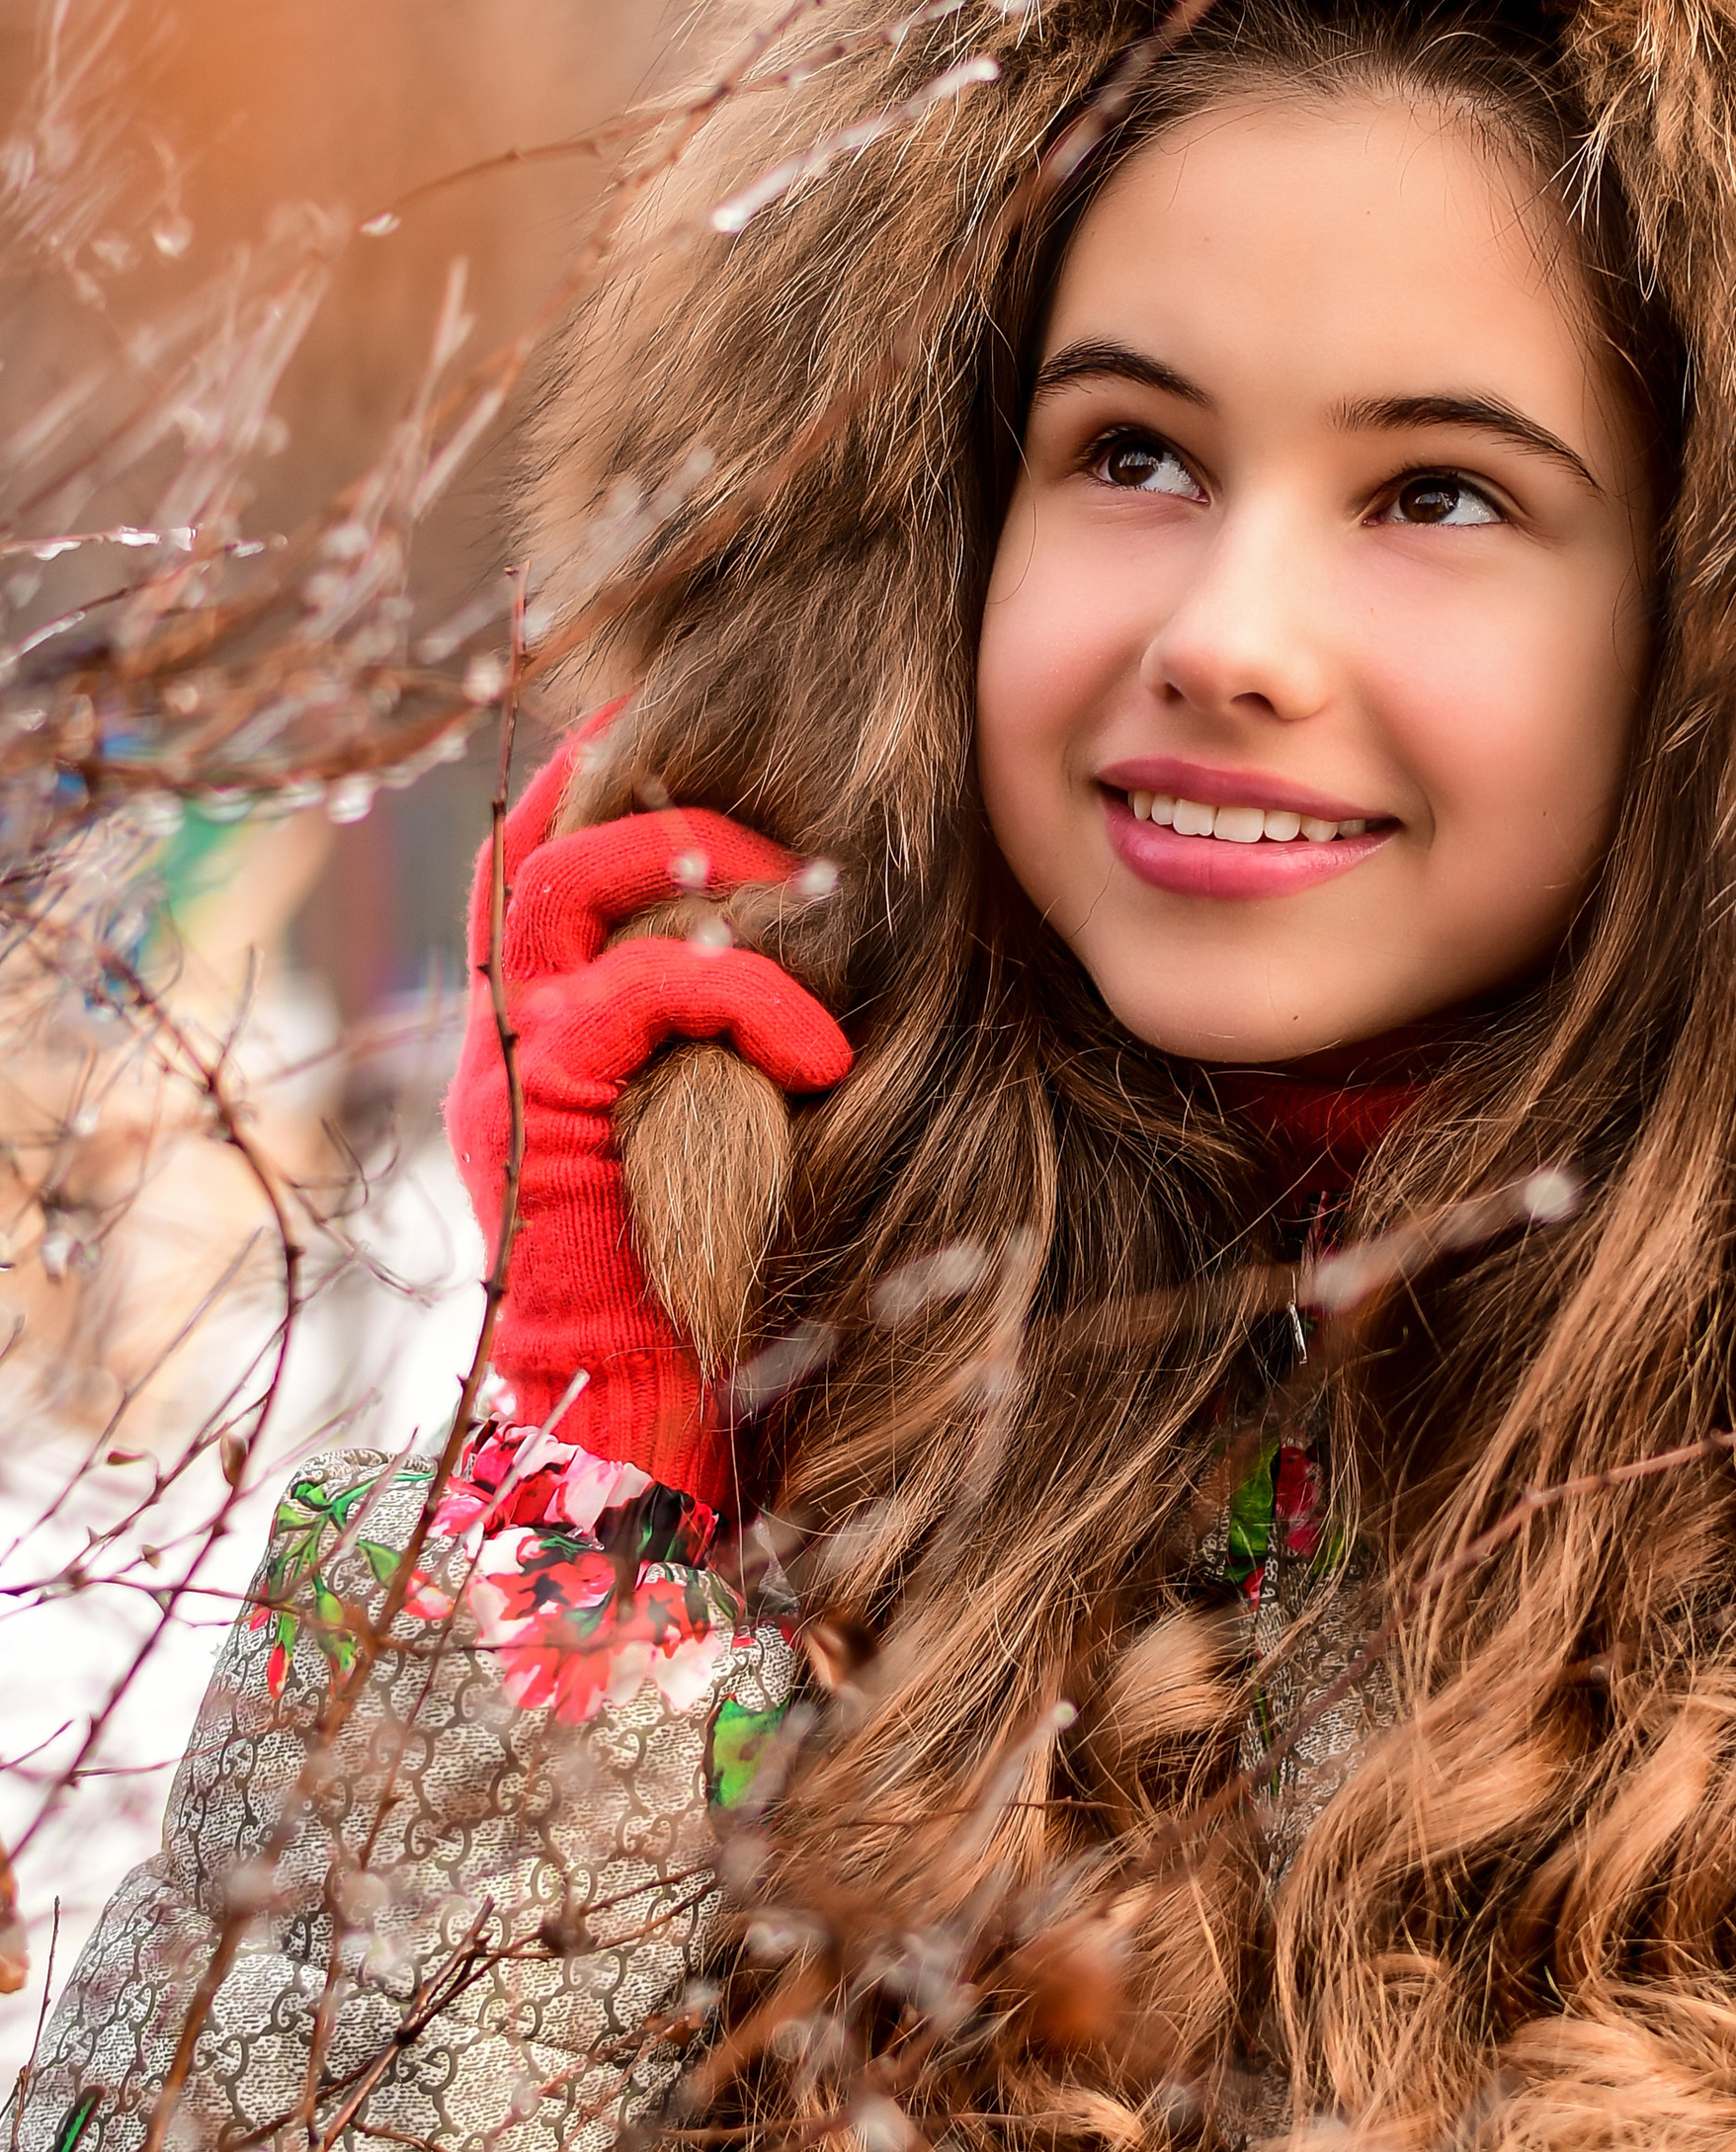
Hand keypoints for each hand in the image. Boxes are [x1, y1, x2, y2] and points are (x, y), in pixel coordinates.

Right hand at [442, 715, 852, 1509]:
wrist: (633, 1419)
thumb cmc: (698, 1284)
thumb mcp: (714, 1129)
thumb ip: (720, 1040)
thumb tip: (818, 948)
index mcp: (528, 1032)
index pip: (535, 862)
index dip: (596, 780)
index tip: (681, 733)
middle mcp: (495, 1035)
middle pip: (537, 842)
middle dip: (650, 792)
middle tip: (766, 805)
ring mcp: (506, 1065)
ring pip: (570, 882)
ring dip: (699, 865)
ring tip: (810, 896)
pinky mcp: (543, 1106)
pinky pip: (644, 992)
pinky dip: (749, 997)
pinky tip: (824, 1055)